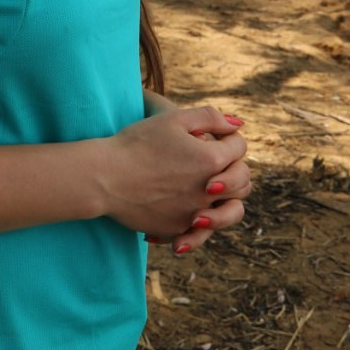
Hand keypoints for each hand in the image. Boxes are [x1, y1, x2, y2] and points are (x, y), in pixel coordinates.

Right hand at [99, 103, 250, 250]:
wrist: (105, 176)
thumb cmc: (137, 143)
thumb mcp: (174, 119)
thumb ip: (210, 117)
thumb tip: (237, 125)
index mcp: (212, 159)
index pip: (239, 147)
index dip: (230, 137)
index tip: (215, 136)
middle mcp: (210, 191)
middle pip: (243, 182)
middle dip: (234, 169)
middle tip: (215, 163)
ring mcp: (195, 213)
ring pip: (231, 213)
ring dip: (228, 202)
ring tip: (213, 193)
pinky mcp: (178, 229)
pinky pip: (201, 232)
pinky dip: (199, 225)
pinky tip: (189, 216)